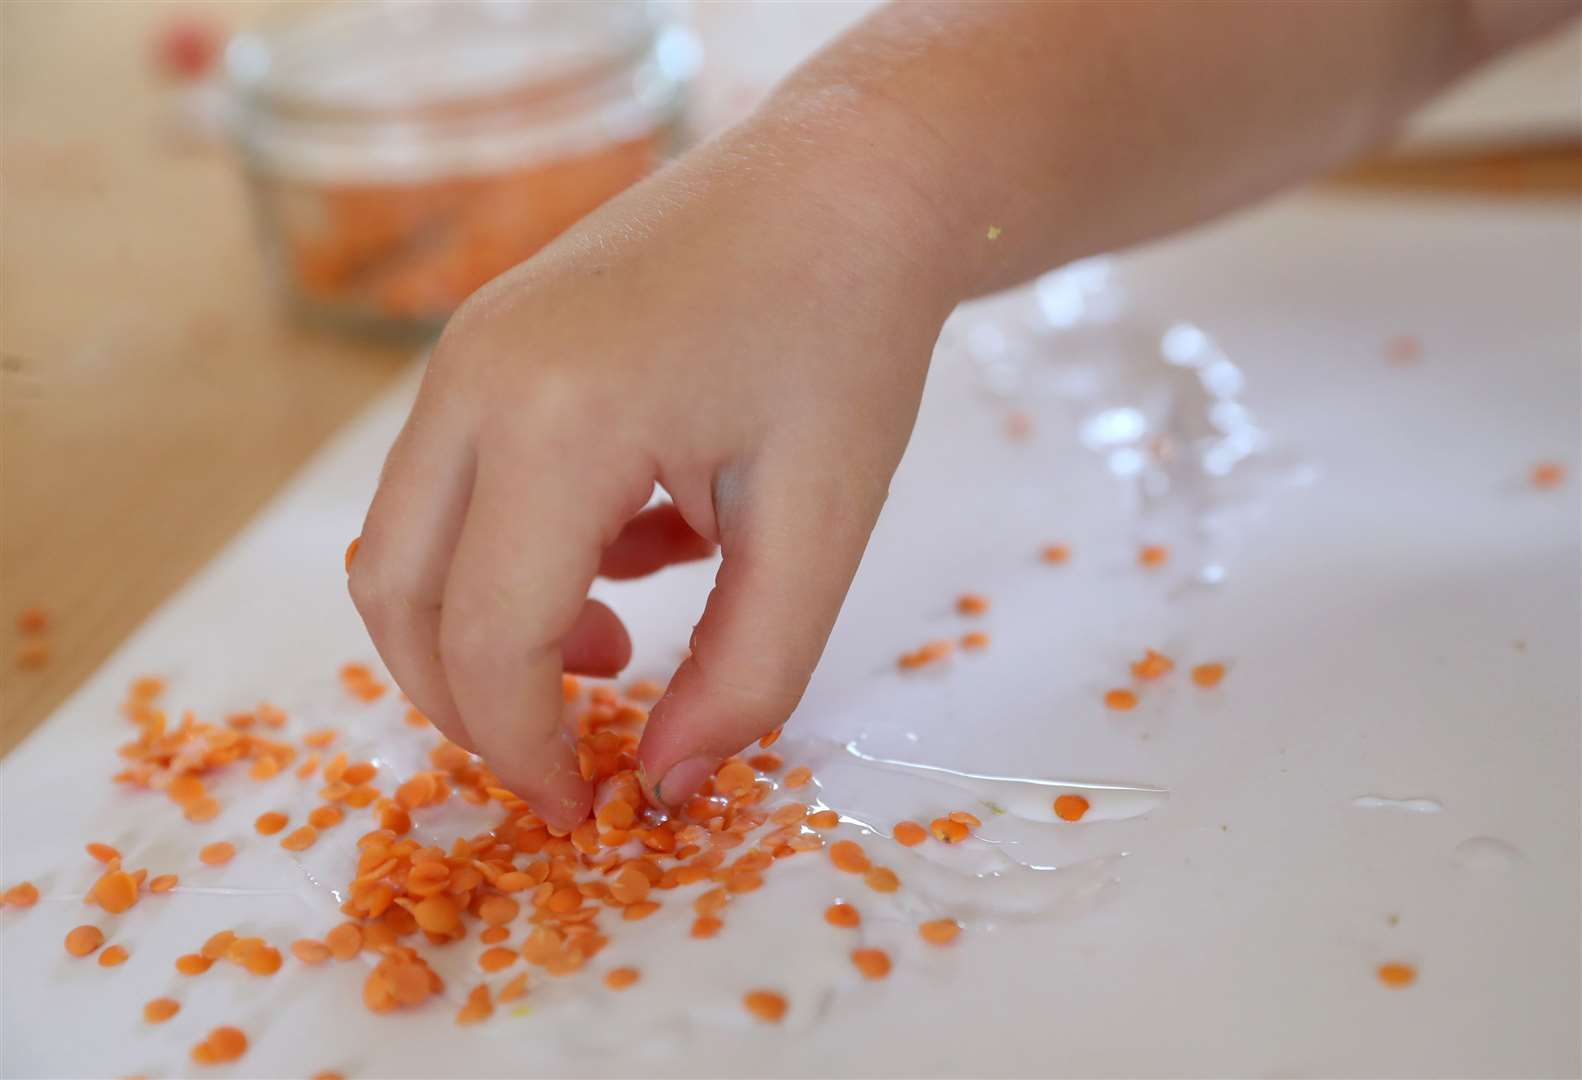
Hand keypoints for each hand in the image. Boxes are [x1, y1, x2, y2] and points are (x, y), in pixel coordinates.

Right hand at [348, 119, 956, 829]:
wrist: (847, 182)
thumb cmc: (848, 337)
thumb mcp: (820, 526)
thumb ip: (747, 673)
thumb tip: (665, 783)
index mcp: (558, 421)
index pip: (487, 637)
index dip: (525, 749)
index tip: (582, 810)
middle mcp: (474, 378)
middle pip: (397, 594)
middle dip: (471, 704)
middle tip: (568, 753)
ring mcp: (465, 350)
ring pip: (400, 540)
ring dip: (477, 629)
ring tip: (611, 645)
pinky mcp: (484, 343)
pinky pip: (448, 486)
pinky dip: (502, 557)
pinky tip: (626, 551)